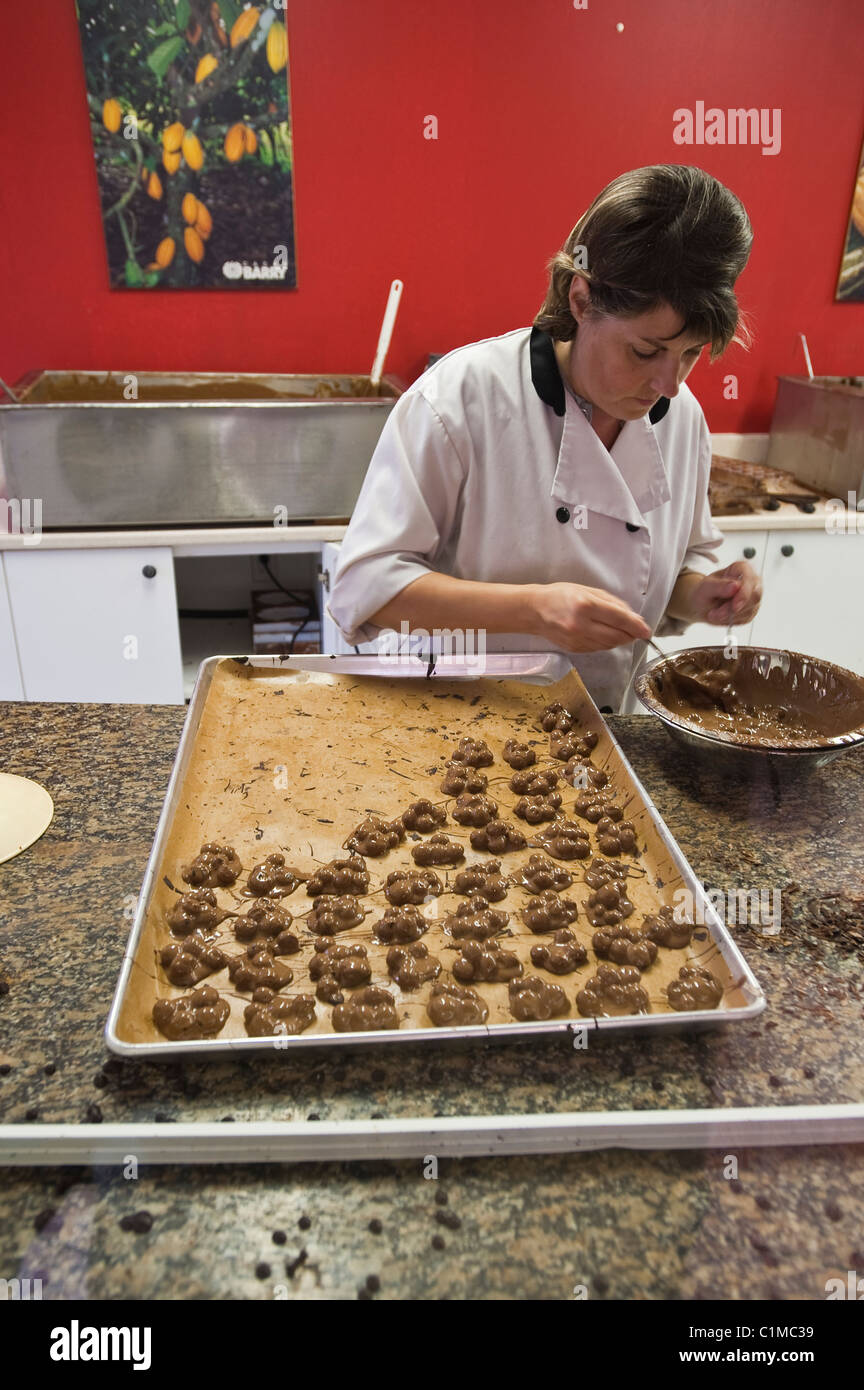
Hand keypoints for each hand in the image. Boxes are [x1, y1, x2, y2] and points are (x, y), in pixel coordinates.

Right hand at [531, 582, 651, 652]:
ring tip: (622, 631)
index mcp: (585, 605)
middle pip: (617, 636)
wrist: (534, 611)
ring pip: (609, 645)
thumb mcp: (587, 590)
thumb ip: (612, 603)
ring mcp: (577, 639)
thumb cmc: (560, 595)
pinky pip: (598, 648)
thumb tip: (633, 618)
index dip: (636, 626)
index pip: (619, 619)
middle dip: (631, 635)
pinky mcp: (575, 649)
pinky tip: (606, 635)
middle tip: (637, 631)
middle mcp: (581, 625)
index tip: (646, 630)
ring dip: (620, 640)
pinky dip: (607, 643)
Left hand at [689, 560, 762, 625]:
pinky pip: (746, 618)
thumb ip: (719, 586)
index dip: (744, 593)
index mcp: (741, 568)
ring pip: (750, 609)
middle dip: (733, 608)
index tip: (734, 606)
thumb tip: (735, 586)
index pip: (749, 578)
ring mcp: (753, 596)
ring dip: (729, 615)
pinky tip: (721, 615)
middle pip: (754, 596)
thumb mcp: (705, 587)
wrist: (702, 605)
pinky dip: (731, 620)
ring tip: (713, 613)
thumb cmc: (704, 592)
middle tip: (715, 614)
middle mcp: (751, 581)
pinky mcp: (751, 610)